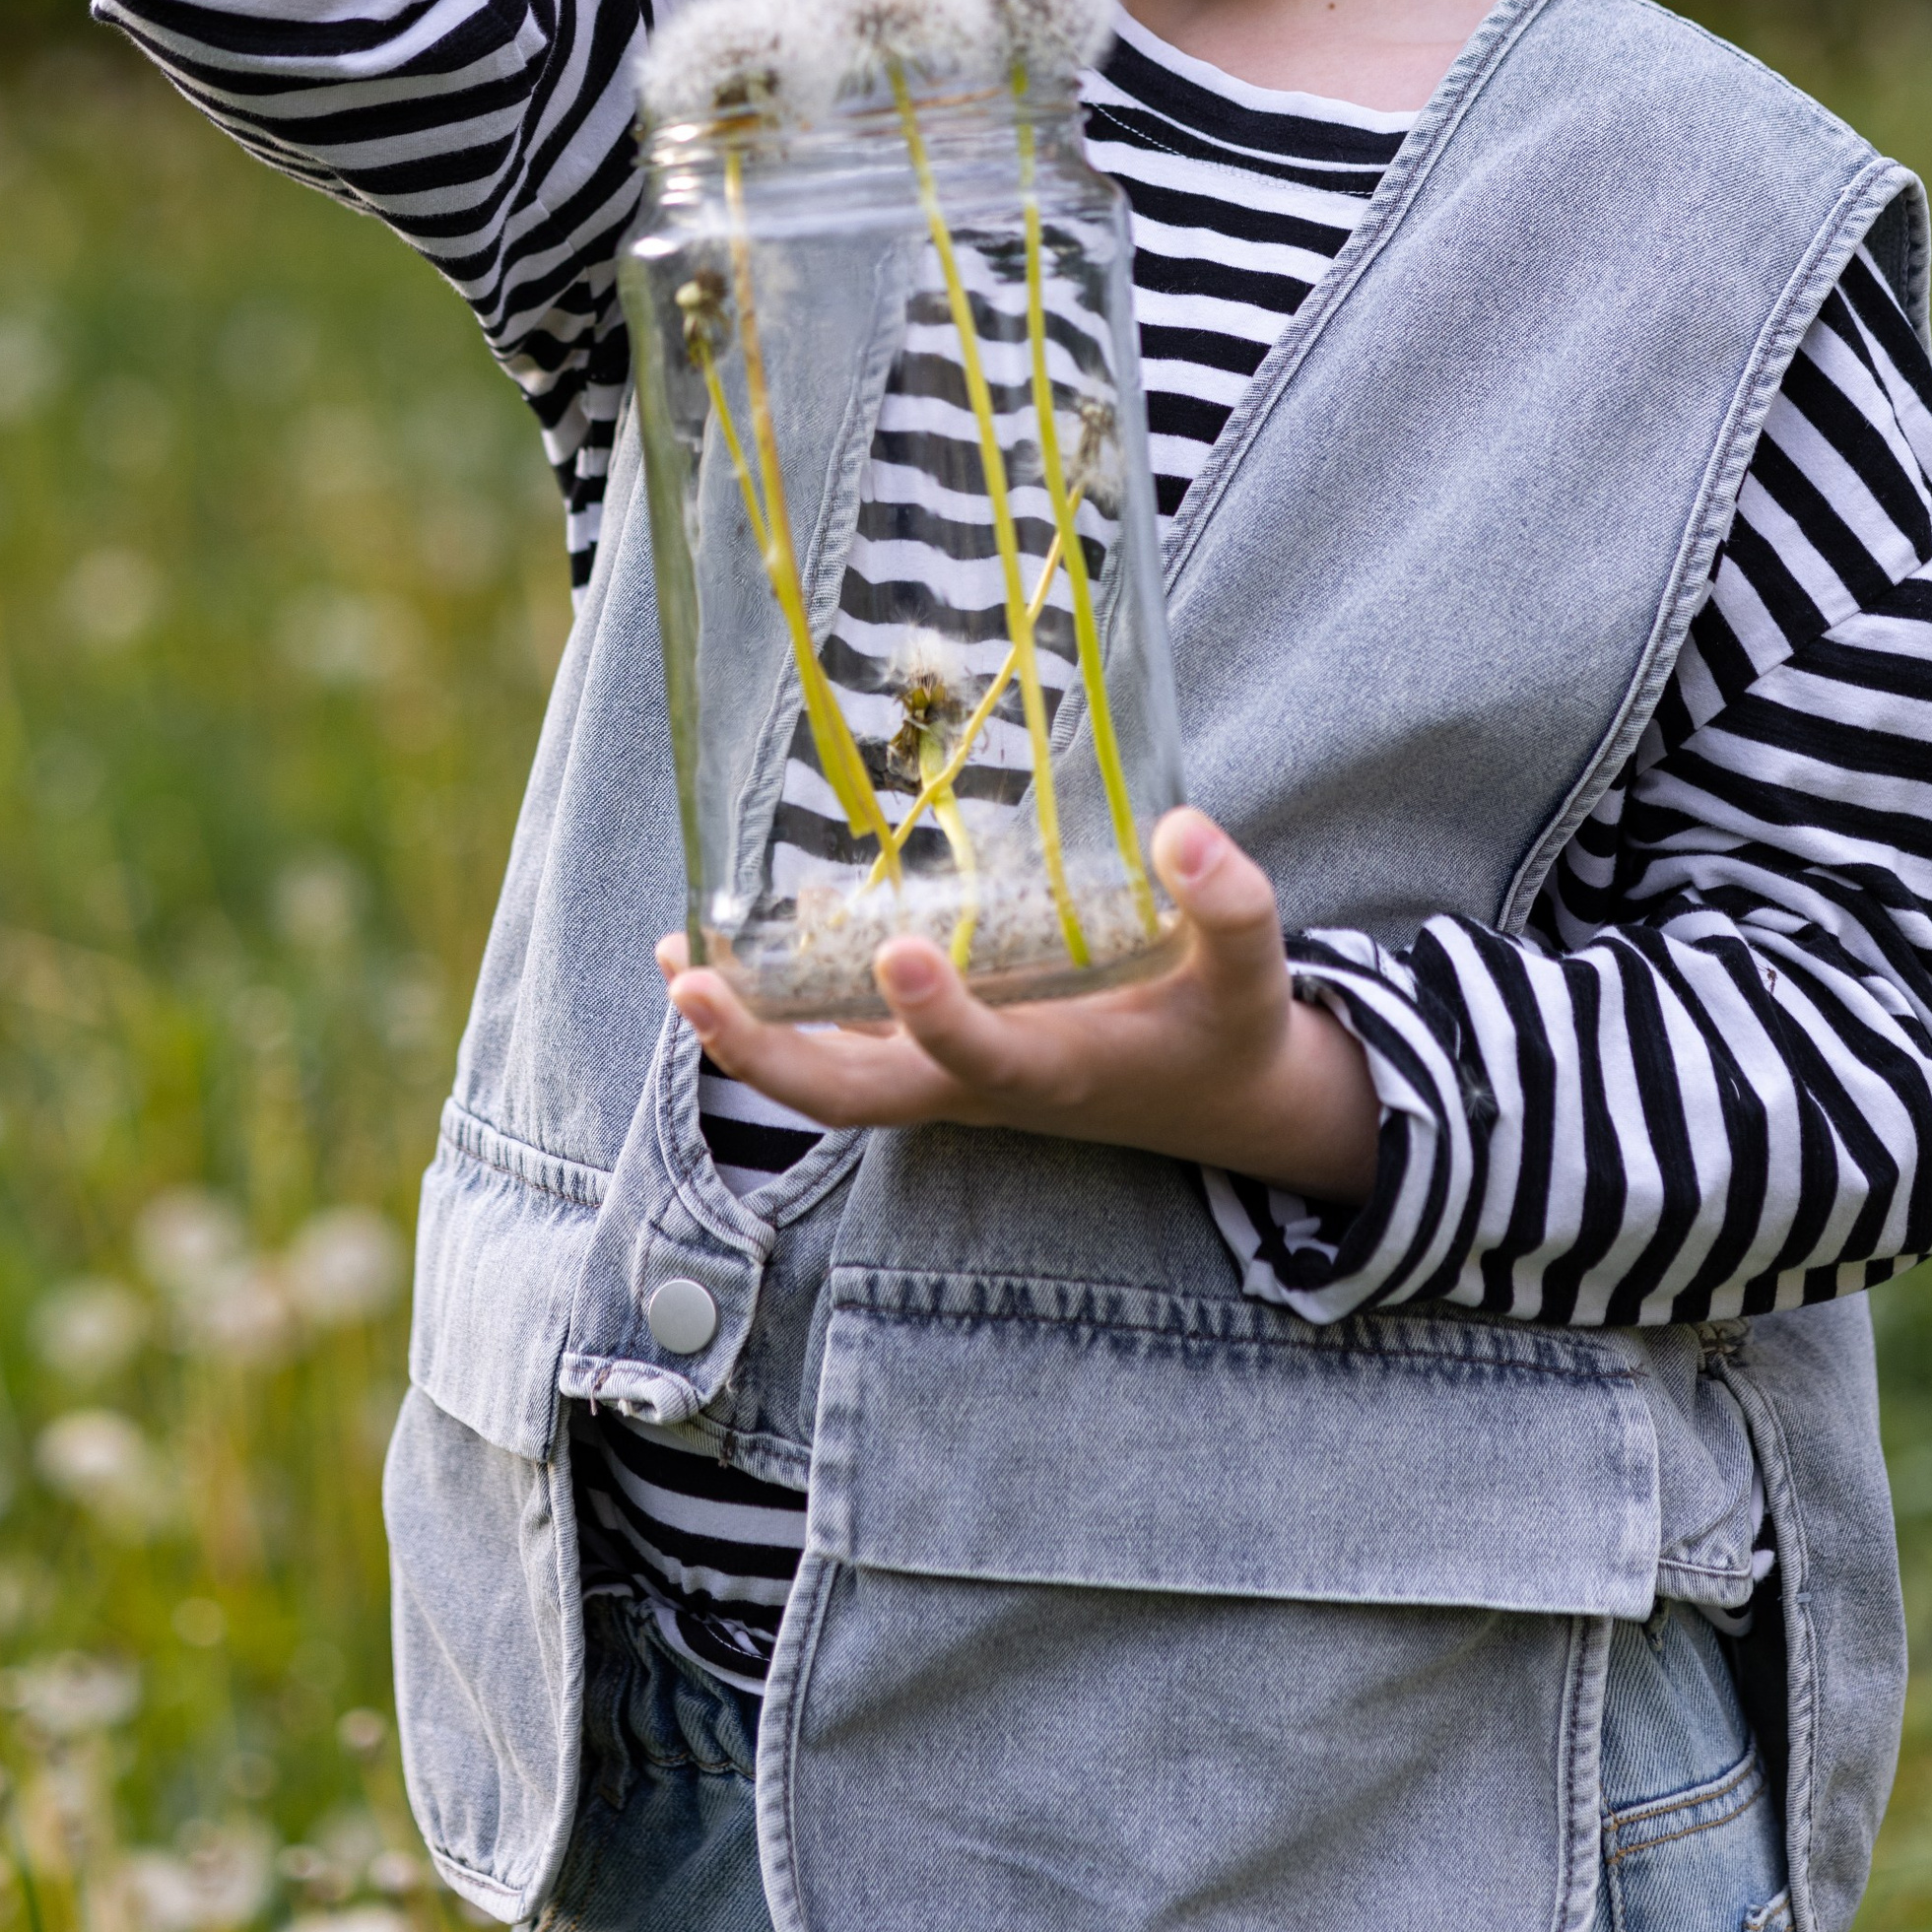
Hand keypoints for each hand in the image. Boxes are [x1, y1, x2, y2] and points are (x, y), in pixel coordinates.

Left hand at [657, 809, 1380, 1203]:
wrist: (1218, 1103)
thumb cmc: (1225, 1029)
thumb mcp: (1252, 974)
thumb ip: (1231, 905)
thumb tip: (1184, 828)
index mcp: (1055, 1071)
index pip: (981, 1056)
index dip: (937, 1017)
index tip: (898, 953)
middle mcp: (982, 1087)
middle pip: (851, 1099)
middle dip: (765, 1054)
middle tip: (693, 982)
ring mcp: (950, 1081)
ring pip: (830, 1083)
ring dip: (748, 1036)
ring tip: (679, 959)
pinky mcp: (940, 1062)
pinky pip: (845, 1050)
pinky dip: (787, 1011)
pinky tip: (746, 942)